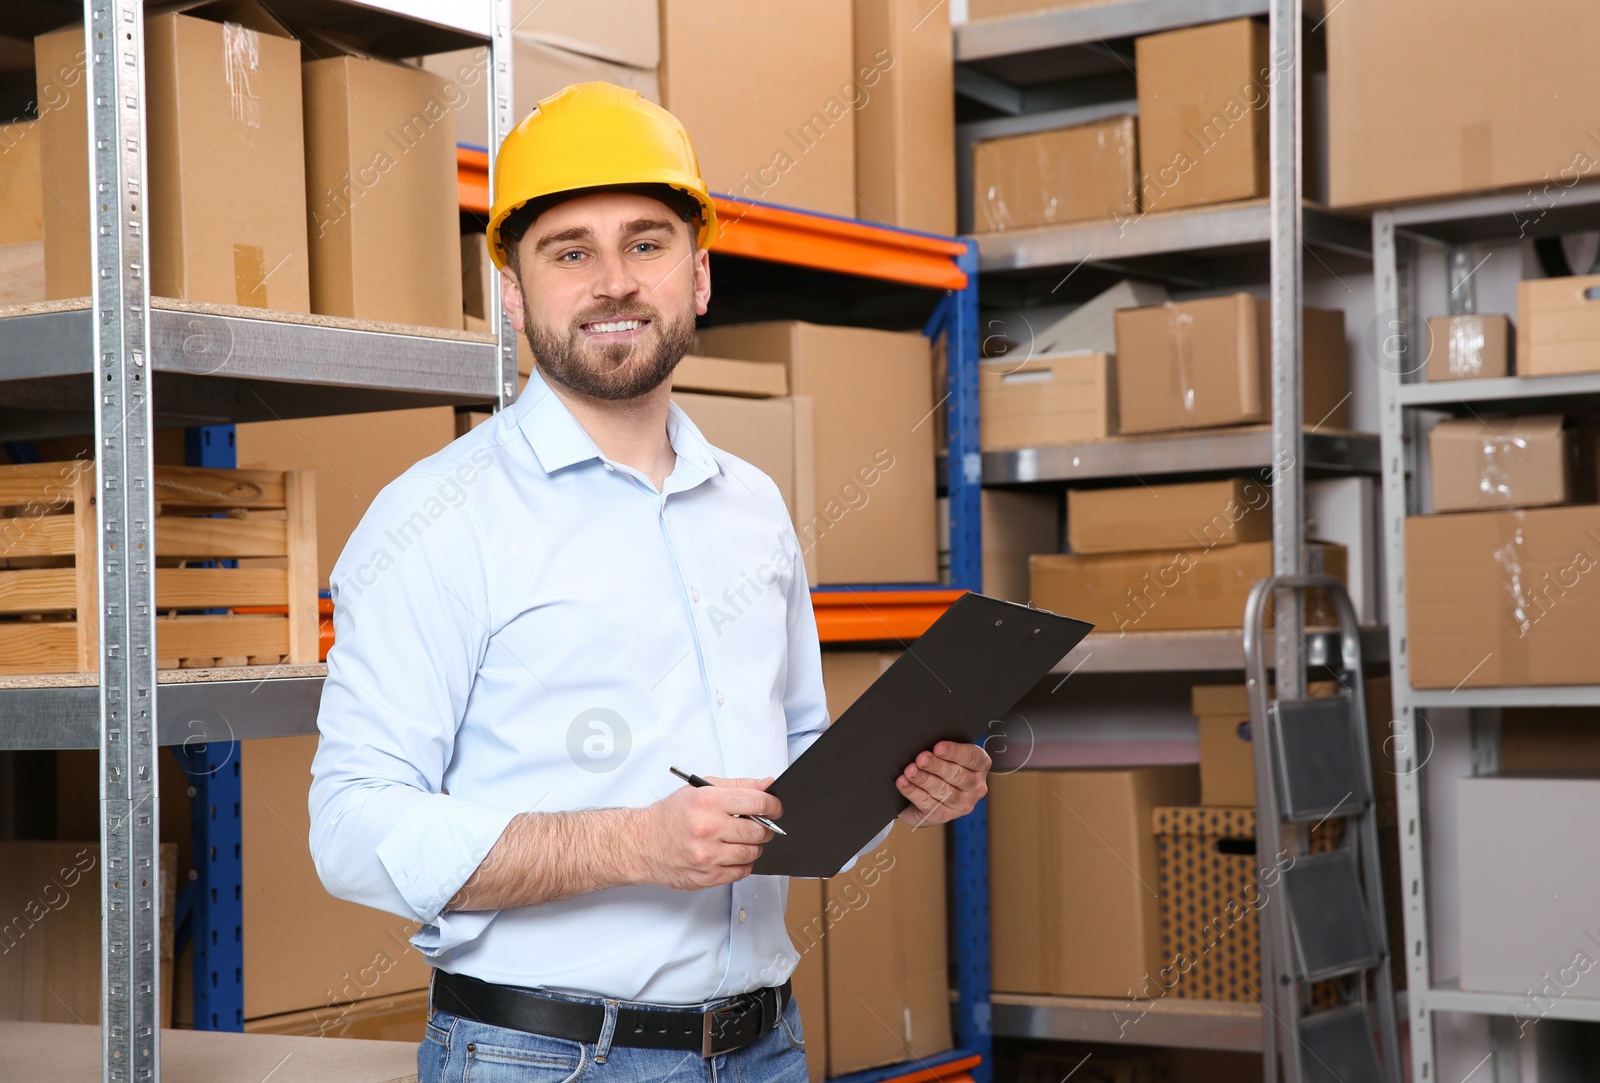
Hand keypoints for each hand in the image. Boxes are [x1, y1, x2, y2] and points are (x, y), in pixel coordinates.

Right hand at [637, 776, 781, 889]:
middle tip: (756, 825)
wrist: (643, 844)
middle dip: (764, 828)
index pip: (758, 803)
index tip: (775, 808)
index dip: (773, 806)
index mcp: (708, 802)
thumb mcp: (701, 789)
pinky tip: (731, 853)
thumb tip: (767, 784)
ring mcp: (708, 855)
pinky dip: (743, 862)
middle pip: (759, 831)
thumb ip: (738, 785)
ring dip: (753, 846)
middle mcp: (709, 828)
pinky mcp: (708, 876)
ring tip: (740, 839)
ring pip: (753, 853)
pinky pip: (742, 871)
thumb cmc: (671, 816)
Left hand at [895, 741, 989, 827]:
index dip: (955, 752)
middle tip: (921, 758)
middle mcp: (975, 787)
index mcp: (980, 765)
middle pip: (957, 775)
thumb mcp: (945, 754)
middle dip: (936, 766)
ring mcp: (961, 804)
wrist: (928, 790)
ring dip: (924, 780)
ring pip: (944, 792)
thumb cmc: (939, 764)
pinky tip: (904, 783)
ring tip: (910, 771)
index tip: (938, 747)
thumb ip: (941, 749)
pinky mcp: (944, 816)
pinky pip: (928, 805)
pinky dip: (914, 792)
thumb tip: (926, 743)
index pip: (972, 757)